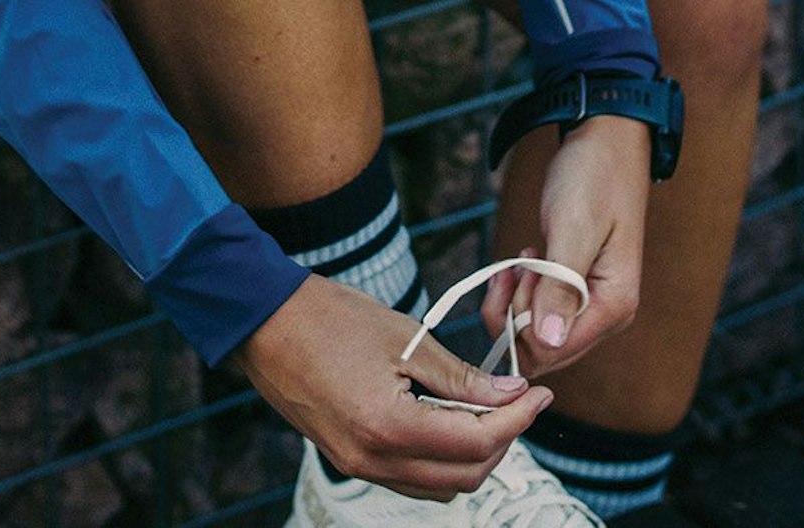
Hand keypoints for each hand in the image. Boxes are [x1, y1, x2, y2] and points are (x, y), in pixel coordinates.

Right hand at [236, 274, 550, 500]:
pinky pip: (410, 478)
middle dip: (502, 441)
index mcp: (390, 427)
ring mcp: (358, 465)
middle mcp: (374, 460)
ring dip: (473, 456)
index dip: (518, 419)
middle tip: (519, 401)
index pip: (477, 442)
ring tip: (489, 411)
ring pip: (439, 486)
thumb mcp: (406, 339)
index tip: (539, 394)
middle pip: (464, 476)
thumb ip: (461, 377)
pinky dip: (441, 459)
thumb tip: (510, 394)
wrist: (263, 322)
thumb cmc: (330, 317)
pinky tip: (451, 421)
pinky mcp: (349, 459)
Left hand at [480, 117, 648, 377]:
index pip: (553, 350)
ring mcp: (591, 304)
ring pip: (536, 334)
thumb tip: (547, 342)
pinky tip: (523, 262)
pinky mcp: (575, 291)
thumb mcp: (572, 229)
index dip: (520, 324)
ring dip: (516, 302)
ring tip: (520, 259)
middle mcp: (607, 315)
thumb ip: (559, 287)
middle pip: (543, 350)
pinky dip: (521, 293)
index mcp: (614, 306)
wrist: (605, 141)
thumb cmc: (592, 178)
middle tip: (516, 266)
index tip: (518, 274)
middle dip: (515, 314)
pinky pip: (538, 313)